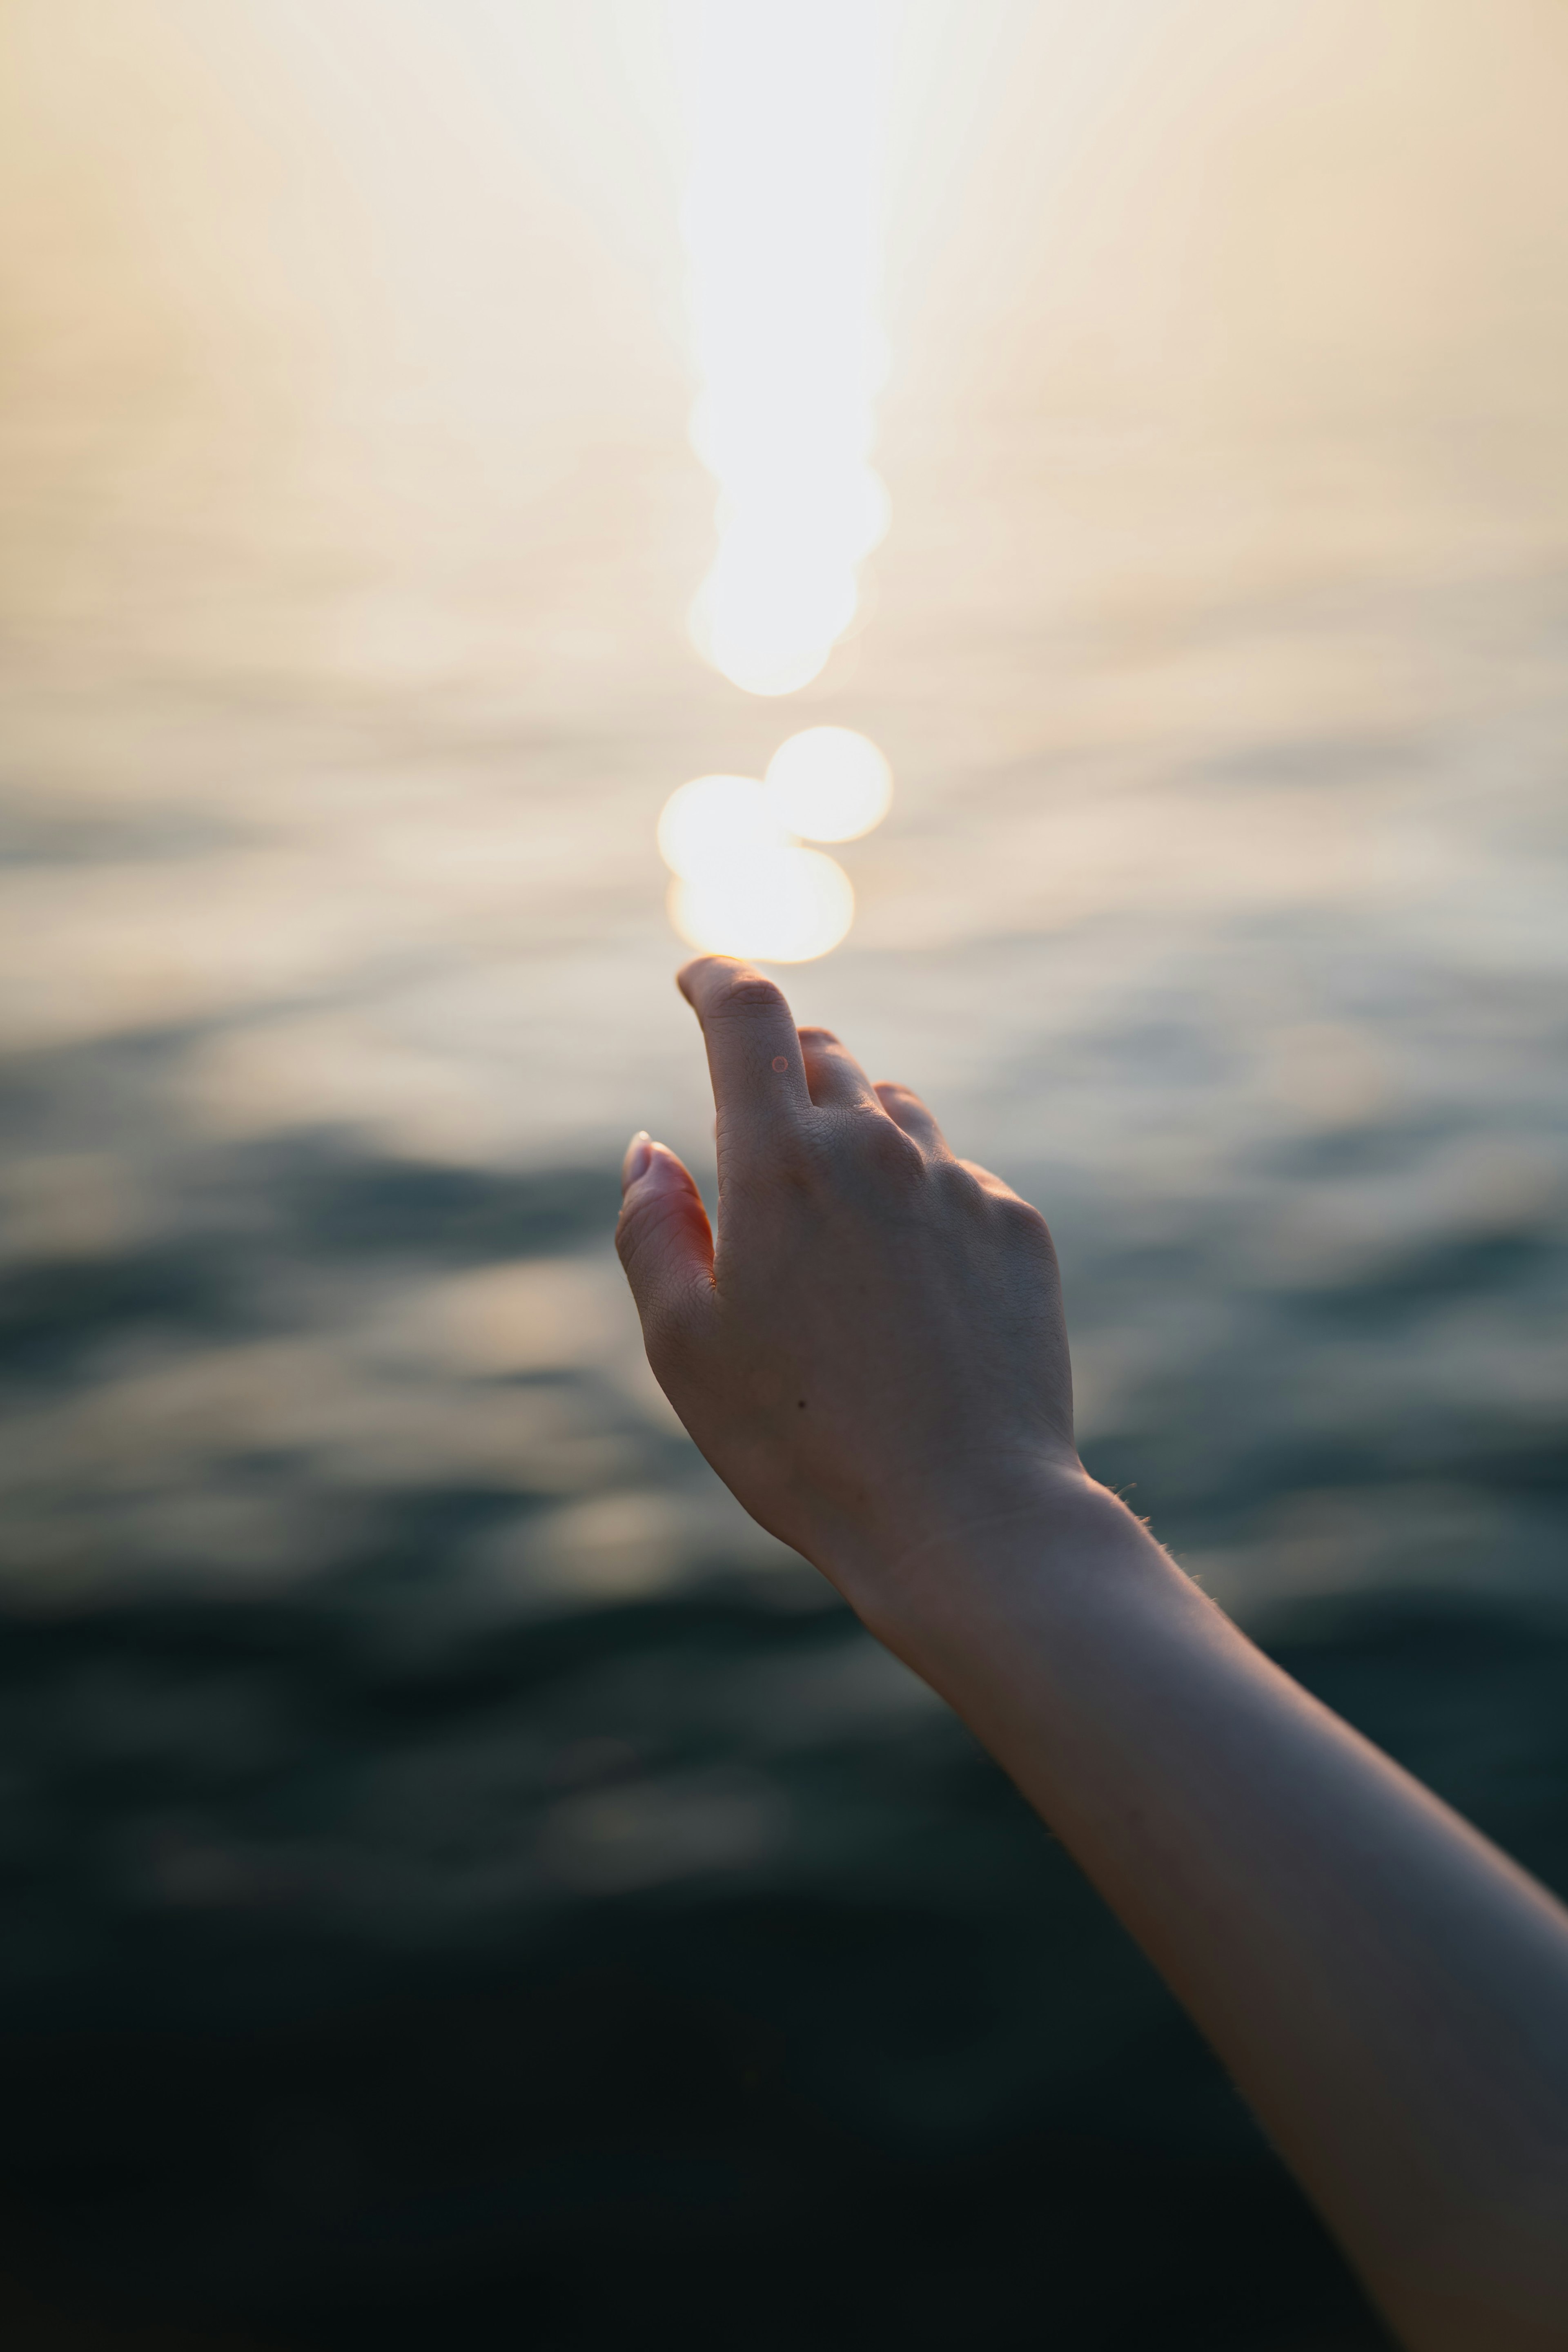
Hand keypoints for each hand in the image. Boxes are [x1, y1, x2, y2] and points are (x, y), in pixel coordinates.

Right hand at [615, 957, 1081, 1618]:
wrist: (966, 1518)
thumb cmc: (801, 1446)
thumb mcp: (684, 1347)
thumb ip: (653, 1230)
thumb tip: (650, 1147)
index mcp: (780, 1163)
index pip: (749, 1014)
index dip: (719, 977)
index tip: (701, 976)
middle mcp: (877, 1150)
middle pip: (824, 1054)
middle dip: (782, 1066)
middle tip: (759, 1117)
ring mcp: (960, 1186)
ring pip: (896, 1115)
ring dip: (856, 1133)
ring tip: (834, 1221)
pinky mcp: (1019, 1232)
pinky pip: (958, 1181)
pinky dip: (920, 1202)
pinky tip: (908, 1290)